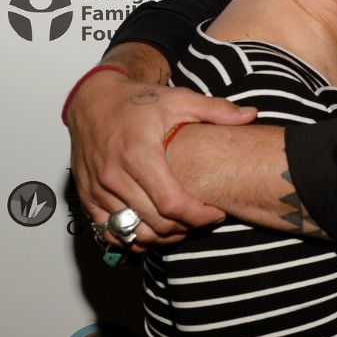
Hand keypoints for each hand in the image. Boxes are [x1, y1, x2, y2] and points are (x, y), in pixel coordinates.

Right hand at [66, 48, 255, 248]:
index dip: (198, 216)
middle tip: (202, 220)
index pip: (172, 203)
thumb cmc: (137, 100)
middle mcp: (114, 174)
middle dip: (184, 228)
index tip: (215, 213)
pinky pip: (108, 231)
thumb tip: (250, 115)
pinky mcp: (86, 196)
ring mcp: (97, 188)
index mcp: (139, 154)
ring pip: (132, 232)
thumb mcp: (178, 99)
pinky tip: (151, 229)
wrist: (93, 99)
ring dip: (160, 237)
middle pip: (154, 223)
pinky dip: (131, 237)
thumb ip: (215, 110)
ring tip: (181, 226)